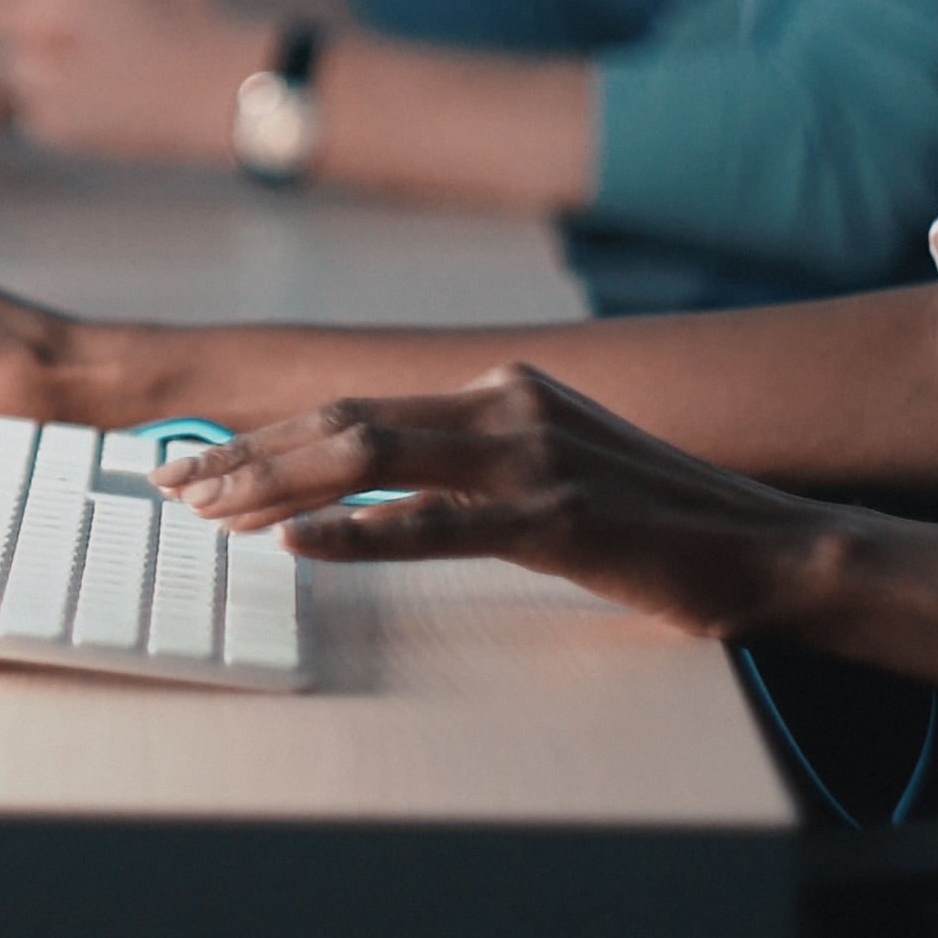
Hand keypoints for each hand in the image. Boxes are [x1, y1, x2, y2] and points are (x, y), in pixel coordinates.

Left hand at [153, 364, 857, 642]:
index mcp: (498, 389)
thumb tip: (368, 494)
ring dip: (278, 485)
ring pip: (373, 455)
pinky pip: (439, 522)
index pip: (352, 405)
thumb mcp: (546, 474)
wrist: (769, 548)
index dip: (262, 434)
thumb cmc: (652, 523)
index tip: (192, 461)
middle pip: (342, 419)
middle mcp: (506, 404)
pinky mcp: (561, 518)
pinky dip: (361, 532)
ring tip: (210, 514)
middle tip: (169, 486)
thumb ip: (465, 471)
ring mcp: (534, 456)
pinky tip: (302, 547)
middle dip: (244, 455)